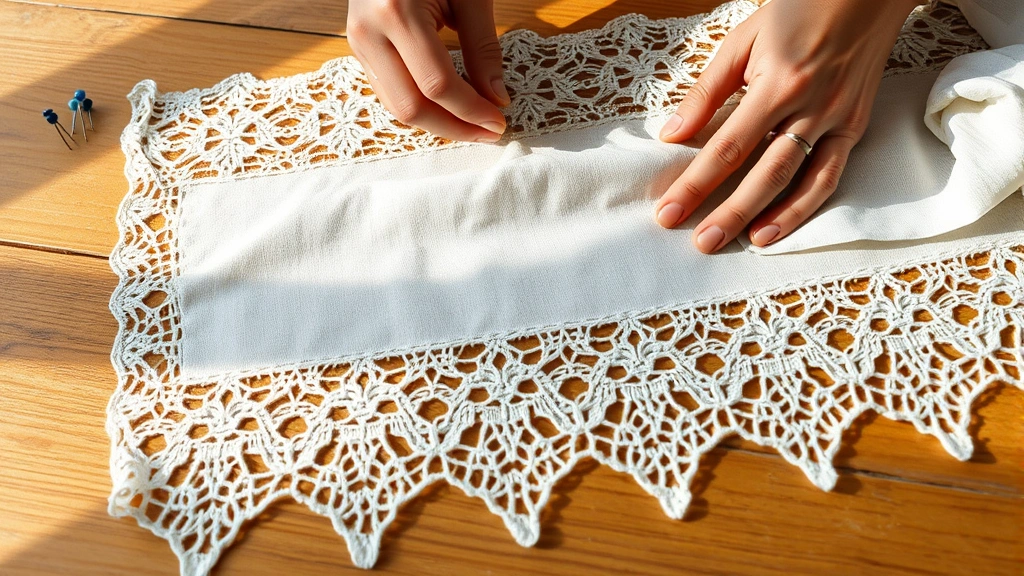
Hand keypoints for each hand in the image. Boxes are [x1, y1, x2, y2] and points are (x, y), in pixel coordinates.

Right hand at [347, 0, 508, 141]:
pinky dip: (420, 106)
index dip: (471, 111)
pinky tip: (449, 109)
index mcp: (396, 11)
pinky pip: (389, 91)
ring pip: (395, 106)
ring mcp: (357, 41)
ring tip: (473, 125)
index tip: (500, 122)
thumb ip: (483, 48)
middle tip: (489, 132)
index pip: (437, 84)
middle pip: (410, 107)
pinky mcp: (358, 47)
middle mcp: (369, 32)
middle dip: (454, 128)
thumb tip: (497, 99)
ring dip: (437, 123)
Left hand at [654, 0, 921, 252]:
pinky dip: (806, 205)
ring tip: (742, 244)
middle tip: (700, 243)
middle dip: (729, 212)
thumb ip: (707, 92)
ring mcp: (837, 118)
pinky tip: (779, 226)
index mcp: (778, 83)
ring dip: (771, 218)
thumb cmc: (797, 9)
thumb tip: (673, 134)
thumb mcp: (742, 41)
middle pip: (764, 173)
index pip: (727, 147)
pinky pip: (831, 175)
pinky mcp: (855, 126)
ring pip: (801, 181)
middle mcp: (811, 106)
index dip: (695, 184)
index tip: (669, 212)